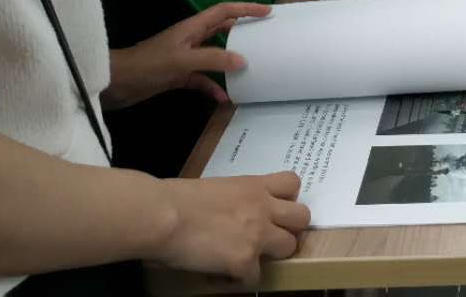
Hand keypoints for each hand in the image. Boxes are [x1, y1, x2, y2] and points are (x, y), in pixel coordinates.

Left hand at [103, 2, 268, 109]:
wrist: (116, 83)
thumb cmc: (147, 65)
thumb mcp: (182, 60)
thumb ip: (213, 59)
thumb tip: (242, 60)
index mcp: (192, 28)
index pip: (224, 11)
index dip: (246, 8)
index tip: (267, 11)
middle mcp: (191, 39)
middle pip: (222, 30)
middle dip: (243, 32)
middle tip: (264, 37)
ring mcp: (185, 58)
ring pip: (214, 56)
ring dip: (229, 63)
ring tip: (249, 70)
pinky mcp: (178, 75)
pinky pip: (202, 79)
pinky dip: (213, 87)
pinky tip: (223, 99)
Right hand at [152, 172, 309, 285]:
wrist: (163, 215)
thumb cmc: (175, 198)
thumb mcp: (214, 188)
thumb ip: (232, 198)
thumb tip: (227, 212)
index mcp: (253, 186)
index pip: (292, 183)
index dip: (287, 198)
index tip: (273, 208)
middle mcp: (262, 208)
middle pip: (302, 217)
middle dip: (288, 228)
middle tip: (267, 237)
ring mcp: (257, 235)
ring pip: (289, 247)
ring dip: (271, 255)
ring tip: (248, 259)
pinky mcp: (244, 261)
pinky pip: (254, 279)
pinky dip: (239, 281)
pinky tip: (220, 277)